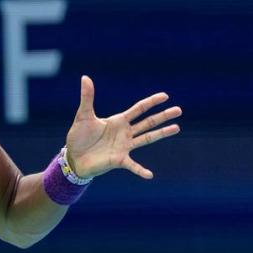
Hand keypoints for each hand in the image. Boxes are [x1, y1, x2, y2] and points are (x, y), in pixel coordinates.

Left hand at [66, 75, 181, 179]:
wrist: (73, 157)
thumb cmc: (79, 137)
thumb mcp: (83, 115)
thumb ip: (87, 97)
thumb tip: (85, 77)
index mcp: (118, 121)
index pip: (139, 109)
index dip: (151, 102)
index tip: (165, 96)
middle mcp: (125, 133)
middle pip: (148, 122)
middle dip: (163, 116)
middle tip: (179, 110)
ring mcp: (124, 147)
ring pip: (147, 138)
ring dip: (161, 133)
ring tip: (177, 128)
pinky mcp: (119, 160)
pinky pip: (132, 166)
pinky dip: (140, 170)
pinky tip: (149, 175)